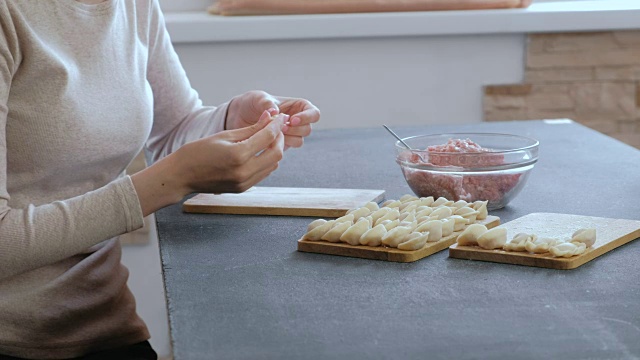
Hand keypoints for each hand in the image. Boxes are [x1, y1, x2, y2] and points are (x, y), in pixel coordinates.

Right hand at [132, 111, 285, 215]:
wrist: (182, 175)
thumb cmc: (198, 151)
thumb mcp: (225, 135)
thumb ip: (251, 128)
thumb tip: (269, 117)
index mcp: (238, 155)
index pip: (268, 137)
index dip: (277, 125)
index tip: (281, 117)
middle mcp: (244, 172)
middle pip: (277, 154)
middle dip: (279, 139)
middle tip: (275, 128)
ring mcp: (245, 183)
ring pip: (273, 165)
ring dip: (274, 150)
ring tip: (267, 139)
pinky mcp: (243, 189)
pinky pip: (263, 173)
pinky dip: (266, 161)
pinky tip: (259, 152)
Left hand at [226, 90, 320, 149]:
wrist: (238, 116)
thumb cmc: (251, 103)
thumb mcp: (258, 98)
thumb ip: (267, 102)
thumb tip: (275, 111)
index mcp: (297, 107)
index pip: (314, 113)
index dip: (306, 118)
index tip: (291, 119)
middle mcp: (296, 121)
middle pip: (307, 129)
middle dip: (295, 129)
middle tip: (281, 128)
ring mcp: (289, 134)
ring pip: (299, 141)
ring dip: (288, 138)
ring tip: (273, 133)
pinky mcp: (280, 145)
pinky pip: (286, 148)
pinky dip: (279, 145)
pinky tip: (268, 140)